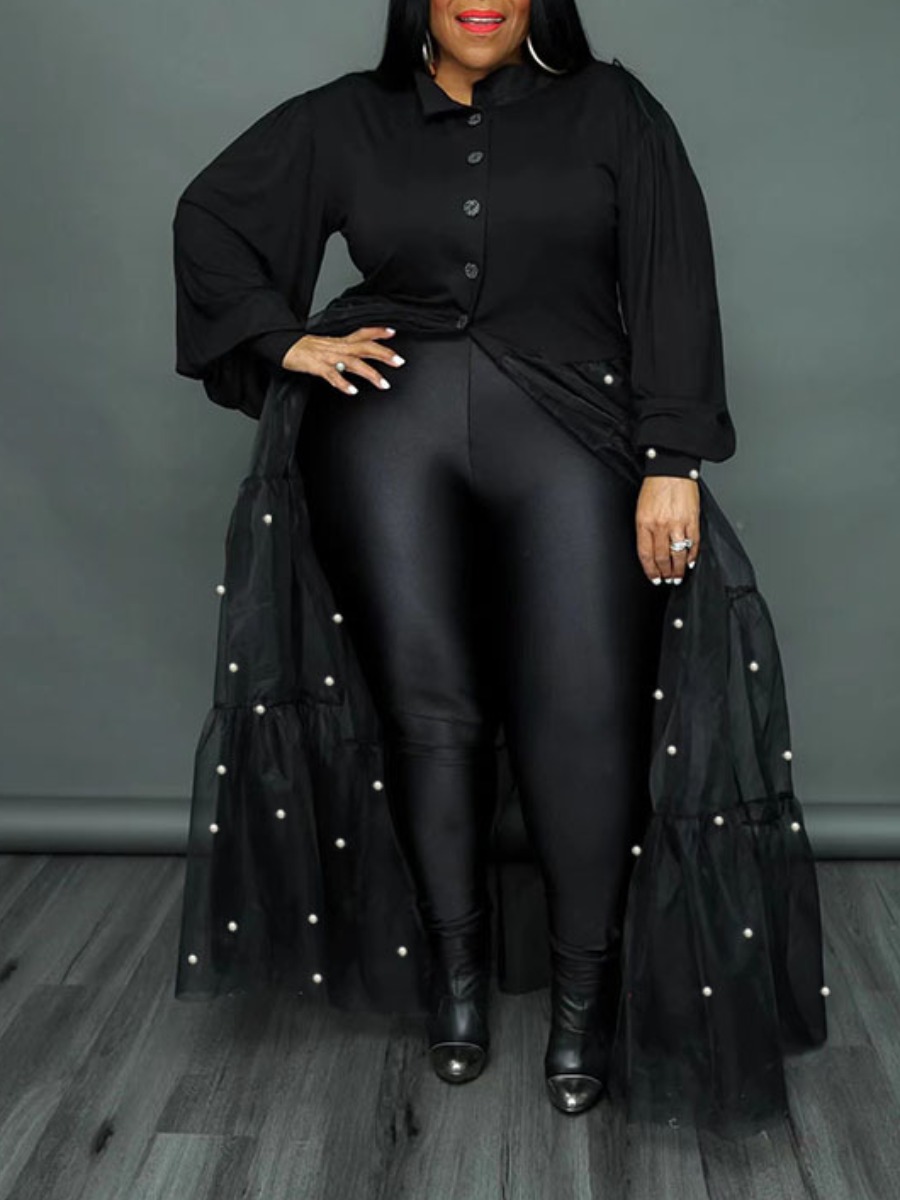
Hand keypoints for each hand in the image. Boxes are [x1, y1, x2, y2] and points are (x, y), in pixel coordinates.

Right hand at [280, 326, 404, 393]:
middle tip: (400, 361)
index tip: (393, 331)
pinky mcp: (318, 367)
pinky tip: (353, 391)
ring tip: (384, 384)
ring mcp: (329, 357)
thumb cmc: (306, 349)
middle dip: (384, 354)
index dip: (378, 331)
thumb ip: (344, 350)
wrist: (284, 346)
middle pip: (365, 347)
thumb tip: (359, 356)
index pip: (362, 333)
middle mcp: (338, 347)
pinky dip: (343, 383)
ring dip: (371, 374)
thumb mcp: (329, 345)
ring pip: (354, 363)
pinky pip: (333, 376)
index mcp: (341, 341)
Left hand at [635, 476, 699, 584]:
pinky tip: (690, 562)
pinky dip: (692, 556)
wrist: (671, 470)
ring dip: (678, 569)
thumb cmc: (655, 487)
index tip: (653, 578)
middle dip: (664, 573)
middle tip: (667, 580)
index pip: (646, 554)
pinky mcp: (692, 520)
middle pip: (662, 558)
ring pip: (678, 554)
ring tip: (678, 576)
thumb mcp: (641, 509)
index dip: (650, 570)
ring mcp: (678, 524)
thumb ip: (644, 530)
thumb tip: (649, 550)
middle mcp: (660, 526)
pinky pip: (693, 543)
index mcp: (645, 523)